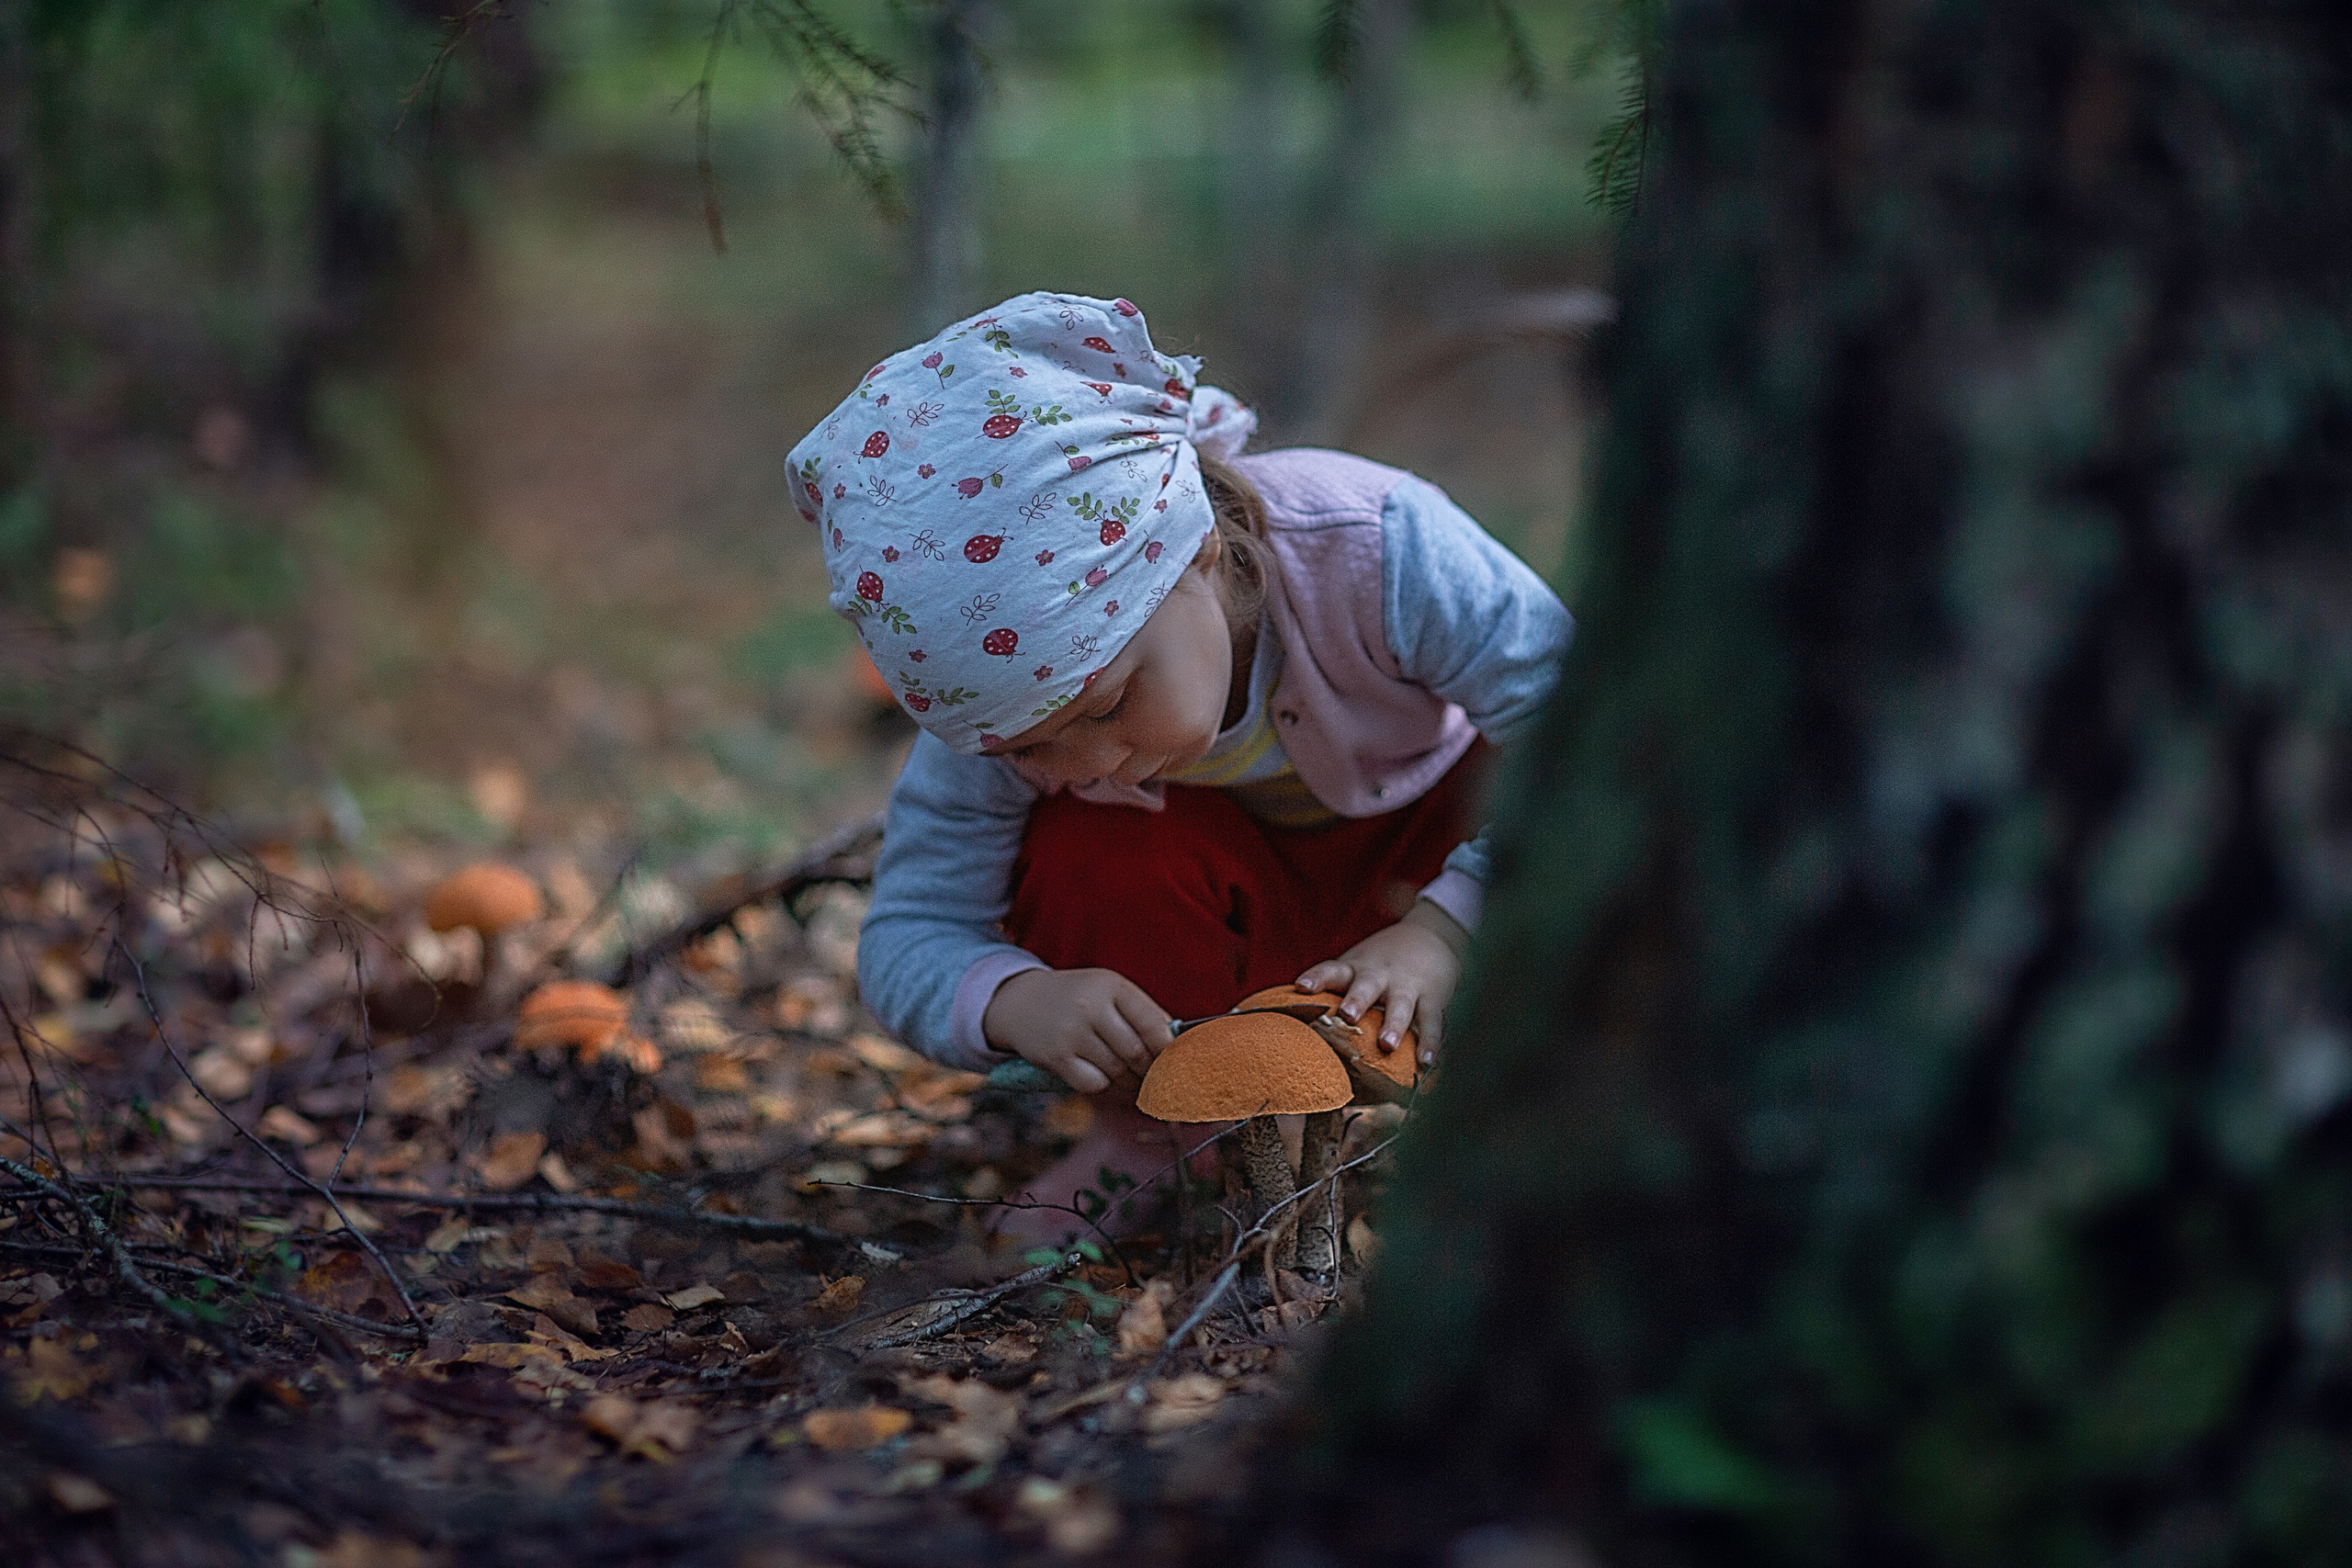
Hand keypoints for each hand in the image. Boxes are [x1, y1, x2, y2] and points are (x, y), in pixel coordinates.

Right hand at [982, 967, 1171, 1093]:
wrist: (1020, 1002)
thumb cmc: (1075, 999)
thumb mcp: (1107, 991)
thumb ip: (1141, 1013)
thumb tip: (1177, 1045)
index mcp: (1111, 986)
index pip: (1154, 1024)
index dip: (1169, 1049)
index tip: (1175, 1061)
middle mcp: (1091, 1006)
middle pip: (1137, 1053)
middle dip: (1150, 1070)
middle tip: (1155, 1076)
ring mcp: (1072, 1033)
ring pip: (1117, 1071)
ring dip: (1128, 1080)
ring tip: (1127, 1075)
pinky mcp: (1056, 1057)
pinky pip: (1094, 1083)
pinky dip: (1101, 1083)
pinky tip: (1098, 1073)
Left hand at [1294, 900, 1468, 1067]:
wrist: (1431, 937)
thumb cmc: (1380, 963)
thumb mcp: (1354, 967)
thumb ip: (1330, 990)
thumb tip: (1287, 1023)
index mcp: (1355, 969)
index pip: (1331, 970)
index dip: (1316, 977)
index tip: (1301, 986)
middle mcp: (1379, 976)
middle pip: (1366, 986)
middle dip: (1357, 1000)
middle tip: (1348, 1015)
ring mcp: (1407, 986)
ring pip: (1401, 1005)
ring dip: (1394, 1024)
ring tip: (1387, 1045)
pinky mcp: (1433, 998)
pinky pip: (1432, 1021)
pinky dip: (1430, 1041)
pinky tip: (1427, 1061)